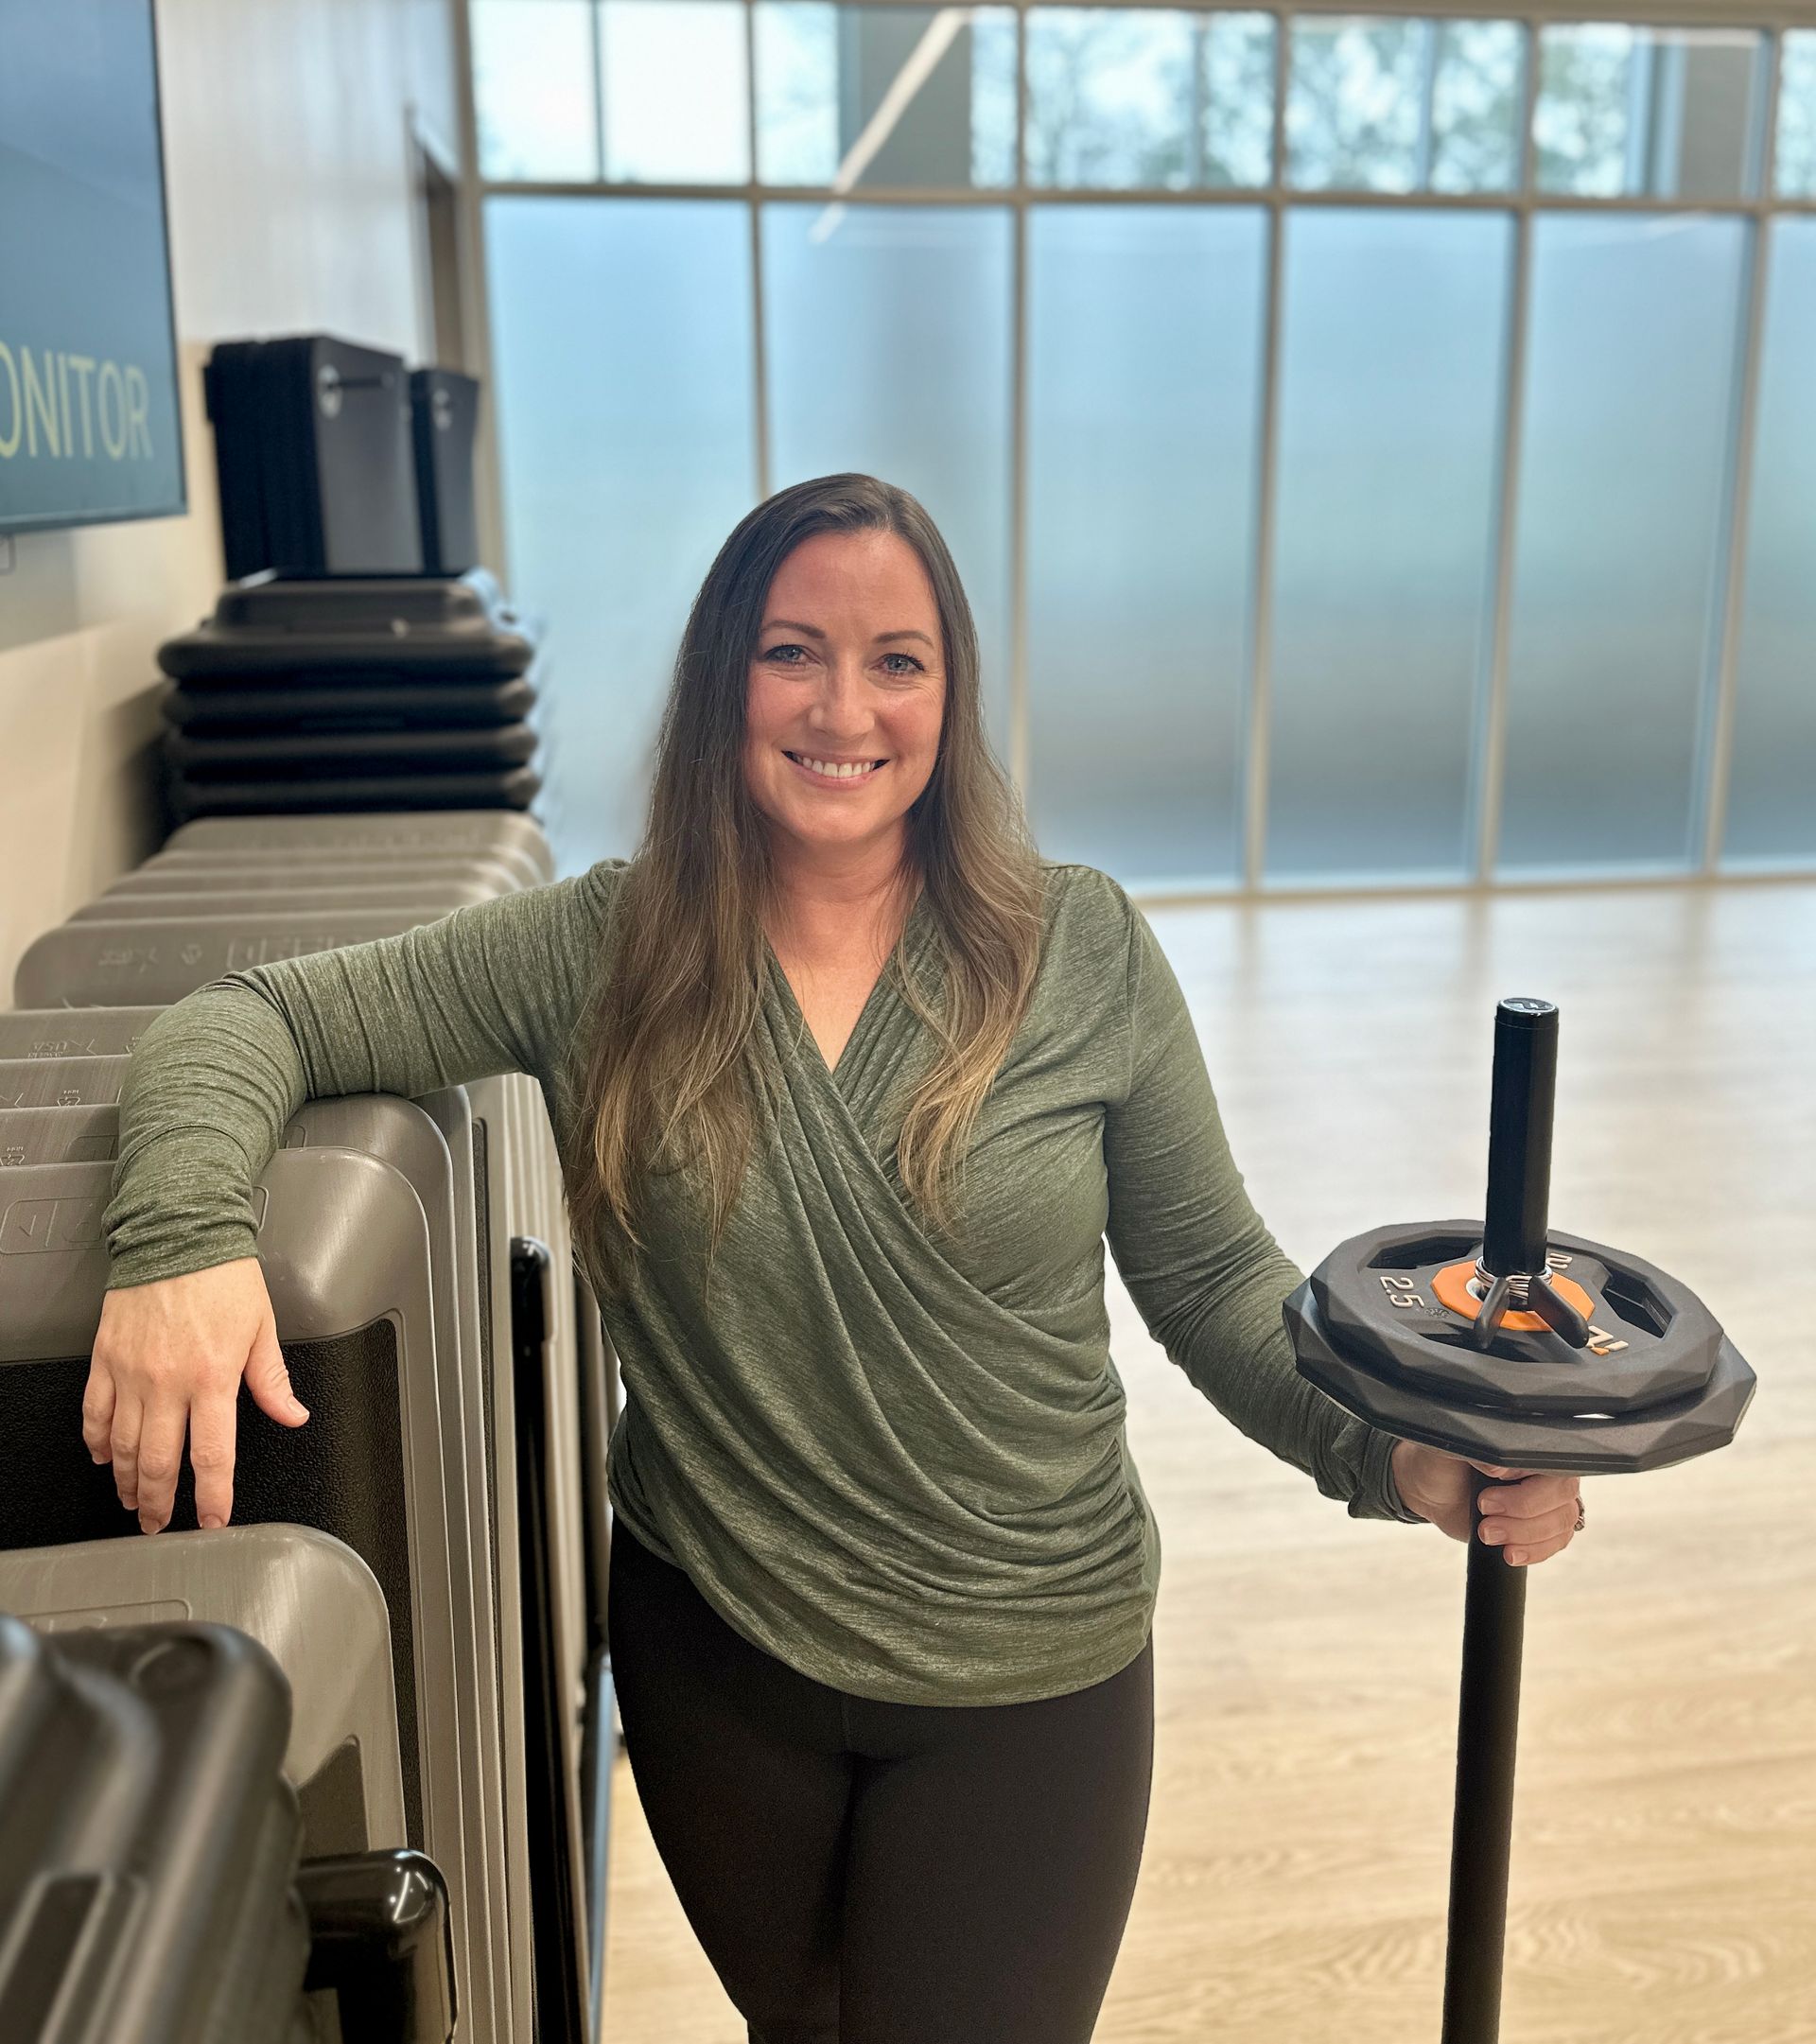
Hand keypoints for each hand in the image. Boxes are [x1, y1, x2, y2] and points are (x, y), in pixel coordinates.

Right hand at [83, 1257, 309, 1534]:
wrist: (178, 1231)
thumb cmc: (222, 1274)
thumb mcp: (262, 1326)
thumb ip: (273, 1380)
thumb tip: (293, 1416)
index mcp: (213, 1377)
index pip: (212, 1455)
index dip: (212, 1496)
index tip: (213, 1520)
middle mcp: (168, 1381)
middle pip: (158, 1461)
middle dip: (159, 1503)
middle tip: (160, 1524)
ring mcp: (131, 1373)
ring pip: (122, 1445)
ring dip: (126, 1480)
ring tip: (133, 1500)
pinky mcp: (106, 1358)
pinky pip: (94, 1411)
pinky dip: (96, 1440)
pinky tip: (102, 1456)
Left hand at [1391, 1439, 1582, 1568]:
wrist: (1430, 1491)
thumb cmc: (1441, 1462)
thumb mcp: (1449, 1450)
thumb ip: (1475, 1452)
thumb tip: (1498, 1466)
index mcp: (1529, 1446)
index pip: (1551, 1463)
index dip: (1525, 1483)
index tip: (1490, 1486)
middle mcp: (1546, 1471)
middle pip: (1561, 1496)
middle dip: (1522, 1511)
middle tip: (1484, 1510)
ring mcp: (1549, 1500)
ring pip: (1560, 1522)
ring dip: (1524, 1535)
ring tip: (1487, 1533)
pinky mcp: (1543, 1527)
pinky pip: (1556, 1543)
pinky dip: (1534, 1552)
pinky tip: (1509, 1553)